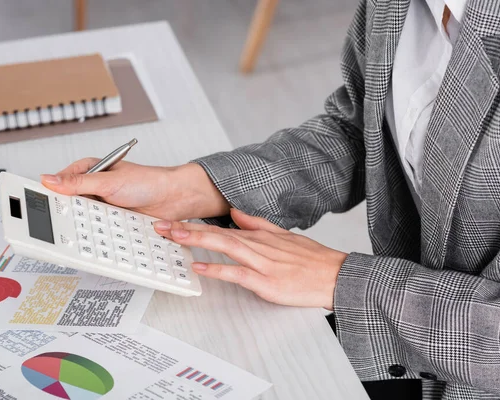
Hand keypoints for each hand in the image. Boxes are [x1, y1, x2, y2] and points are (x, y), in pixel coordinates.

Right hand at [41, 159, 228, 220]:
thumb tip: (49, 180)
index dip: (49, 195)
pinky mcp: (115, 222)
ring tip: (82, 232)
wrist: (176, 198)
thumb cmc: (149, 181)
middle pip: (70, 205)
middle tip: (62, 225)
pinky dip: (100, 234)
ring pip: (85, 220)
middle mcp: (94, 189)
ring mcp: (104, 207)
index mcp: (89, 171)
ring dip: (86, 226)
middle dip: (68, 215)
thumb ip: (79, 182)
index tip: (37, 208)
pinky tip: (99, 239)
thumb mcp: (110, 181)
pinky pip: (101, 230)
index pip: (60, 184)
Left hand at [154, 209, 347, 308]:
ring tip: (174, 236)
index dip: (195, 224)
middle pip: (218, 234)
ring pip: (225, 248)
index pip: (222, 226)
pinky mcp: (267, 282)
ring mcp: (263, 263)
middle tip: (162, 225)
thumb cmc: (313, 260)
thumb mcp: (285, 235)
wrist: (337, 276)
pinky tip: (200, 268)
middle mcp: (259, 246)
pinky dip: (218, 270)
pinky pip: (238, 274)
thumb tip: (236, 213)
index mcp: (262, 236)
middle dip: (187, 229)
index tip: (173, 221)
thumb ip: (258, 224)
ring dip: (198, 241)